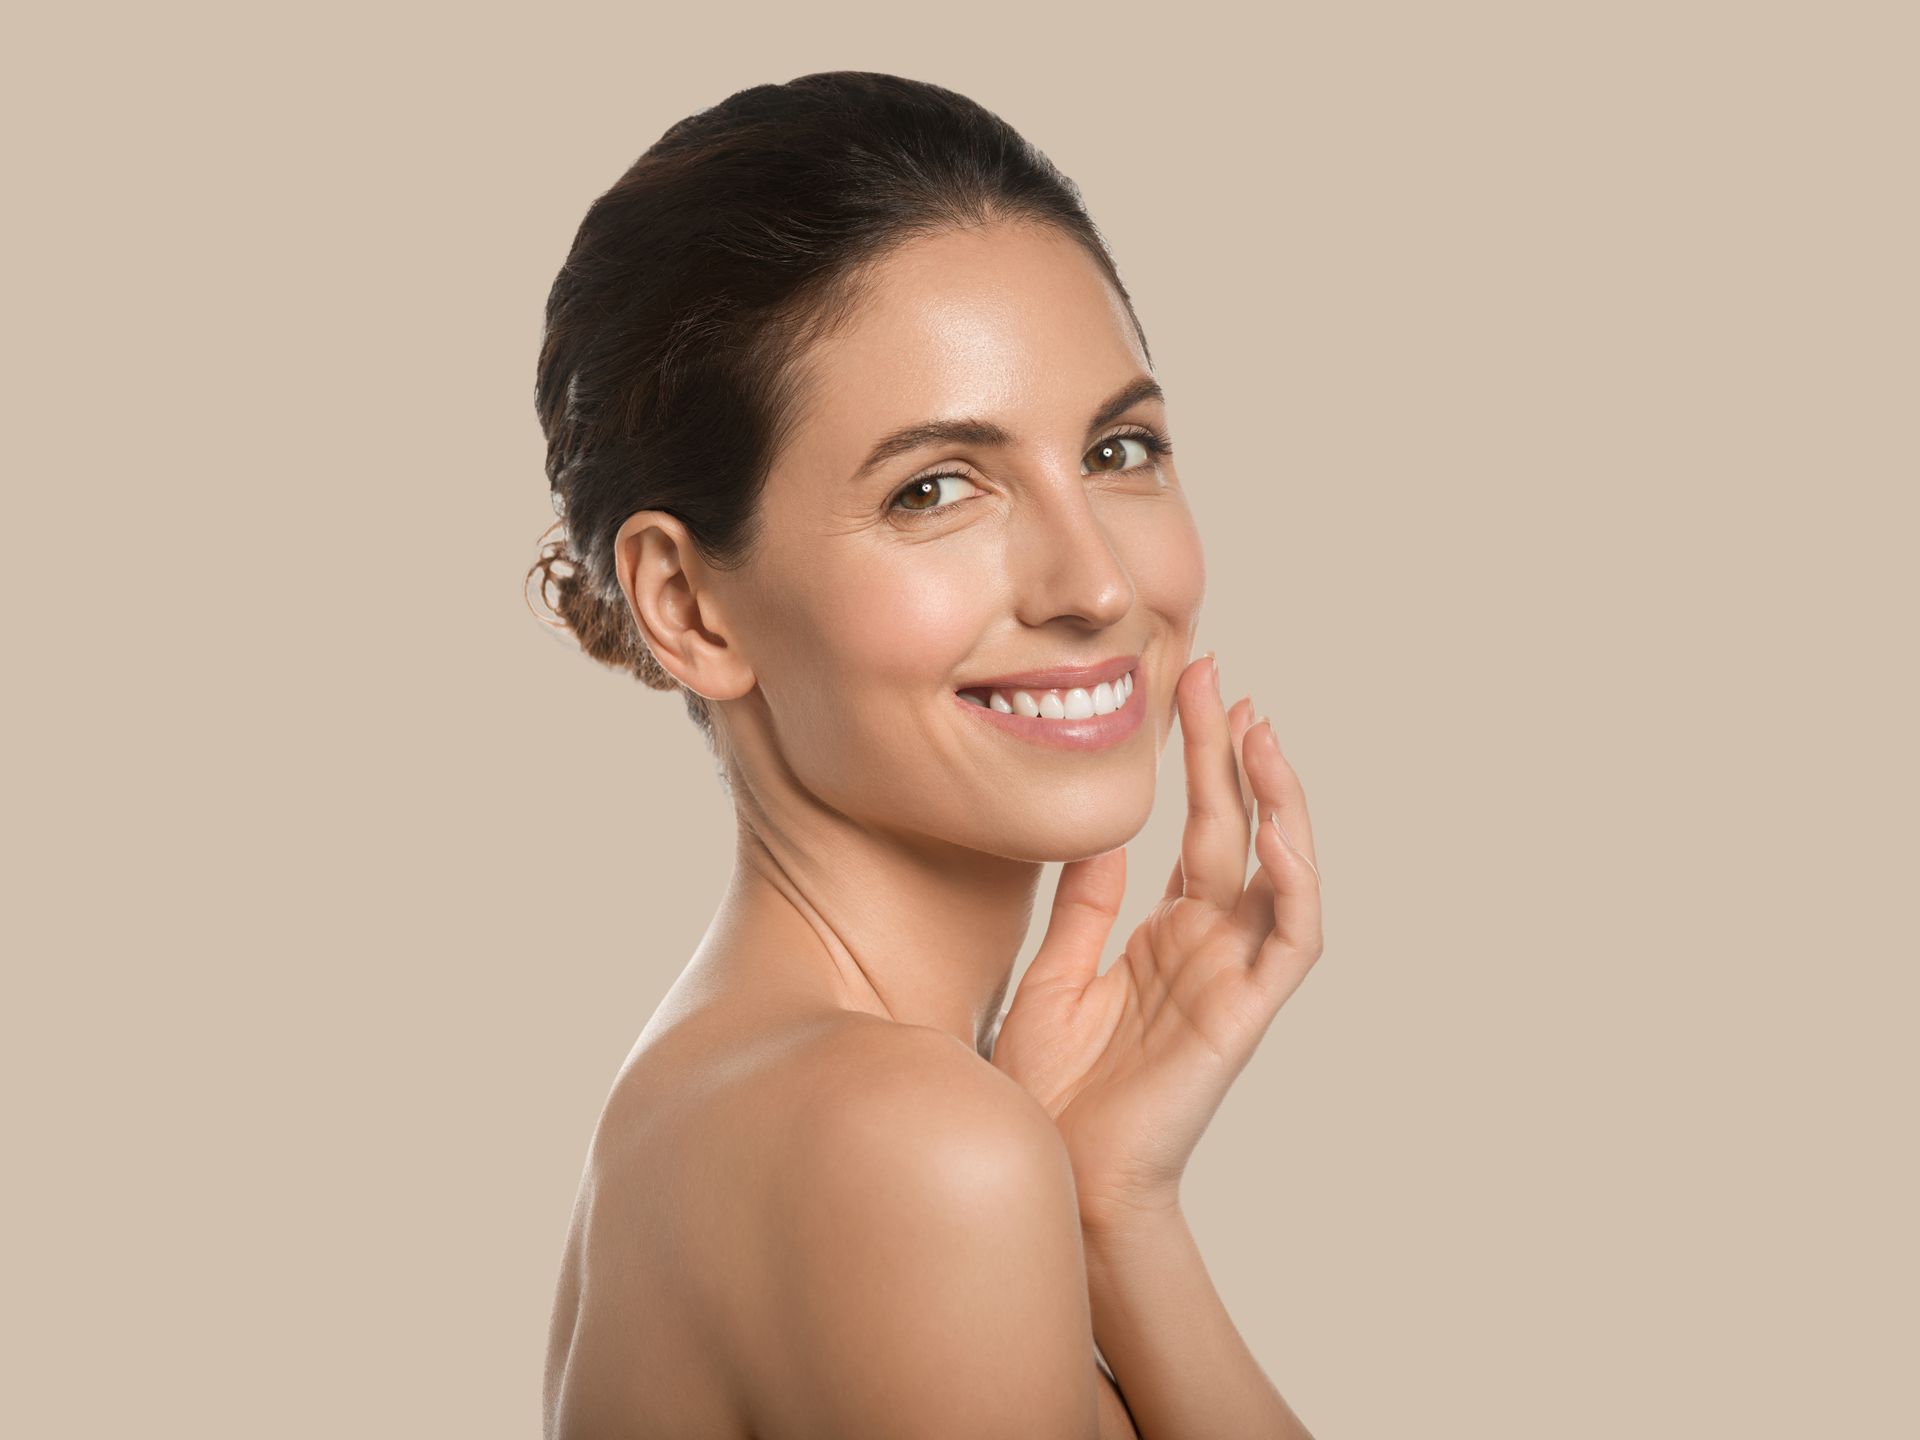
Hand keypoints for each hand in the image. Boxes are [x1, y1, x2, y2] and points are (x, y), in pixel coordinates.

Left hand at [989, 653, 1323, 1230]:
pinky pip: (1290, 939)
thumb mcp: (1052, 972)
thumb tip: (1100, 828)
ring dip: (1276, 800)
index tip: (1185, 688)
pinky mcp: (1246, 1013)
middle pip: (1232, 829)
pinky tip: (1278, 828)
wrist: (1058, 1174)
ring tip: (1259, 729)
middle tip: (1215, 674)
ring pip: (1277, 871)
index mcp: (1163, 934)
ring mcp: (1231, 976)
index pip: (1194, 827)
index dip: (1195, 759)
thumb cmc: (1050, 1091)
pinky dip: (1294, 880)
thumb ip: (1082, 903)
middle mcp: (1206, 945)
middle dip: (1227, 751)